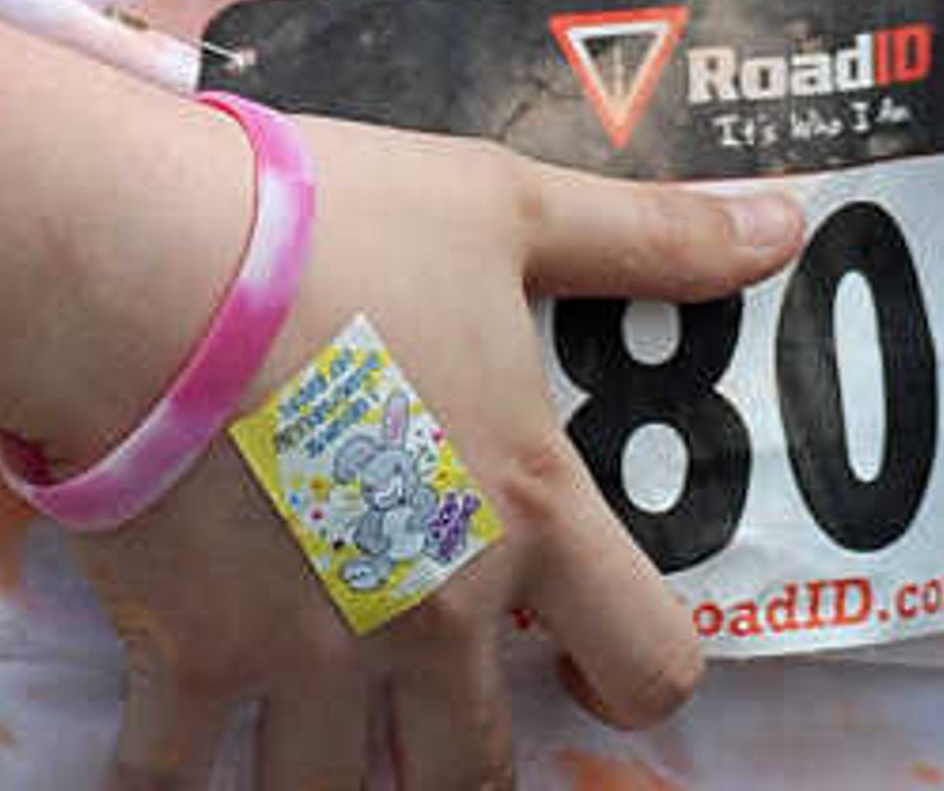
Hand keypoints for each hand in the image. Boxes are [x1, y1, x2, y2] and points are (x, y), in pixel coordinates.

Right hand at [69, 115, 797, 790]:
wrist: (157, 266)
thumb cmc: (339, 228)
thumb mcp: (510, 209)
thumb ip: (649, 239)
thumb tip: (787, 222)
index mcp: (526, 514)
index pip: (651, 668)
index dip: (635, 686)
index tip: (586, 669)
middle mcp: (432, 615)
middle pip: (476, 775)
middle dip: (454, 753)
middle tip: (419, 696)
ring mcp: (309, 654)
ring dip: (325, 771)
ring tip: (300, 721)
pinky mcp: (190, 661)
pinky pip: (170, 780)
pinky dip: (165, 776)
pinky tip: (163, 746)